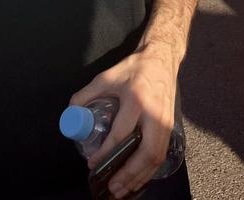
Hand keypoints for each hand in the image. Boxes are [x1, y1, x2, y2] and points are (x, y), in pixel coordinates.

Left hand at [70, 45, 177, 197]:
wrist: (162, 56)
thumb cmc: (134, 67)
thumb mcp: (107, 76)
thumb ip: (87, 94)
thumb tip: (72, 113)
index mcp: (136, 100)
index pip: (120, 134)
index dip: (106, 153)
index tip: (93, 164)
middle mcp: (153, 113)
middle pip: (145, 152)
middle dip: (129, 174)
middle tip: (112, 186)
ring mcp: (165, 120)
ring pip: (156, 156)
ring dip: (141, 177)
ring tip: (124, 189)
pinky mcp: (171, 125)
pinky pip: (162, 153)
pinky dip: (150, 170)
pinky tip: (139, 178)